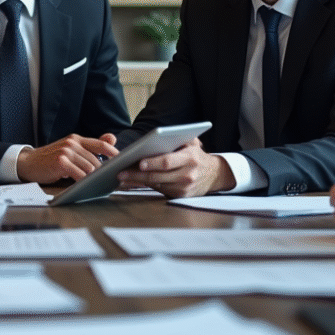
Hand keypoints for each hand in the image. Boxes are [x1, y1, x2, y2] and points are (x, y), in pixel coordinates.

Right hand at [16, 133, 118, 183]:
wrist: (28, 163)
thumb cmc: (50, 160)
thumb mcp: (70, 150)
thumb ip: (89, 148)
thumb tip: (112, 140)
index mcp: (76, 139)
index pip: (101, 144)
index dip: (113, 153)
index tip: (123, 162)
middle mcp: (72, 142)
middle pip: (96, 160)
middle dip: (103, 173)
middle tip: (109, 182)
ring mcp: (66, 151)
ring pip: (89, 168)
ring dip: (94, 179)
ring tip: (97, 186)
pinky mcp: (61, 162)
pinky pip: (79, 174)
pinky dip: (84, 182)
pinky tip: (84, 187)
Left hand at [116, 139, 232, 197]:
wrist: (214, 175)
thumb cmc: (196, 155)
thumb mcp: (191, 143)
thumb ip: (177, 139)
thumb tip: (154, 138)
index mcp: (190, 158)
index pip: (168, 162)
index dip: (152, 163)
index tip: (139, 163)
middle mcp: (187, 174)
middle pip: (158, 176)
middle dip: (137, 175)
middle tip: (121, 173)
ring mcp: (184, 188)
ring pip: (156, 184)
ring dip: (137, 182)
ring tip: (122, 178)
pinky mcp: (180, 196)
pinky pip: (159, 190)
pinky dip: (145, 186)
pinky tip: (133, 183)